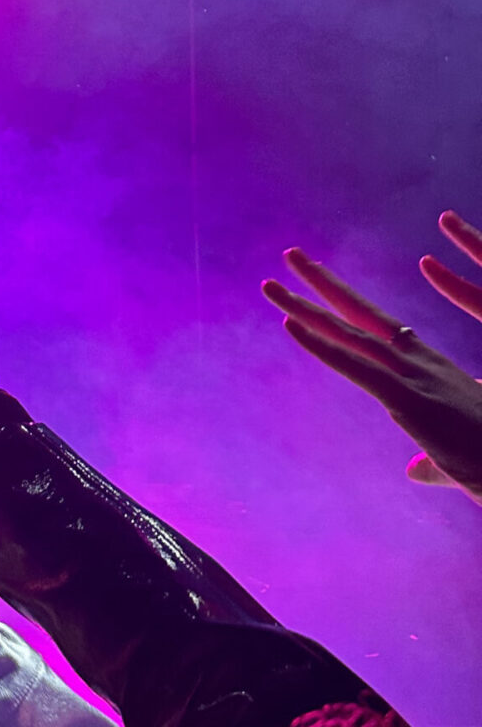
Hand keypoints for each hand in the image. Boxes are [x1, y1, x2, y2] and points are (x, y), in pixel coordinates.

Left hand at [262, 236, 481, 502]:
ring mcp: (416, 377)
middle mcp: (422, 364)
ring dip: (306, 308)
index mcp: (433, 370)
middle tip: (291, 255)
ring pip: (350, 334)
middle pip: (362, 316)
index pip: (382, 329)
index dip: (349, 305)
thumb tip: (416, 471)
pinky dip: (321, 345)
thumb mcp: (457, 460)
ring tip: (269, 285)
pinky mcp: (411, 400)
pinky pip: (356, 366)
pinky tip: (290, 325)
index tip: (323, 284)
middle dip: (323, 285)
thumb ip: (433, 463)